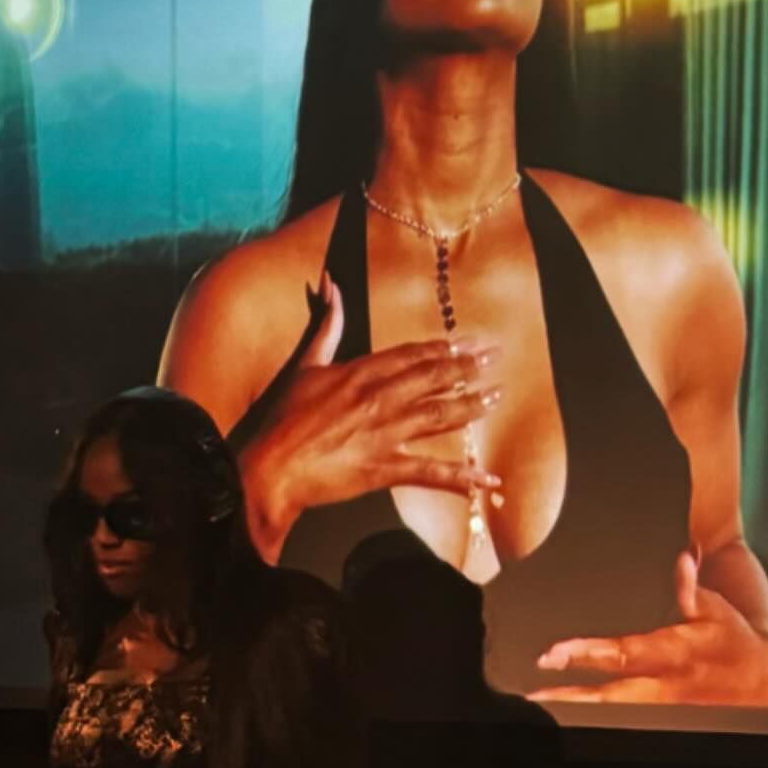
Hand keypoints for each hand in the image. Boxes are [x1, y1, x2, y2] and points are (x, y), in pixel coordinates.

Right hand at [238, 273, 503, 559]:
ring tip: (497, 397)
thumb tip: (330, 285)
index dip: (444, 348)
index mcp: (361, 372)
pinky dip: (462, 479)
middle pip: (433, 378)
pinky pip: (430, 472)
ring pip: (439, 416)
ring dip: (471, 406)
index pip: (412, 355)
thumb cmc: (284, 419)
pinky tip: (488, 482)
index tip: (468, 341)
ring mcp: (384, 434)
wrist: (271, 468)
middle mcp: (379, 399)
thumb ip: (326, 326)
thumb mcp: (305, 365)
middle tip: (497, 357)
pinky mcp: (384, 469)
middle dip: (468, 367)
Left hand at [529, 551, 767, 706]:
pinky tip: (567, 719)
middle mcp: (667, 687)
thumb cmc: (732, 639)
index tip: (555, 655)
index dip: (588, 655)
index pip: (626, 655)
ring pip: (616, 719)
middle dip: (572, 699)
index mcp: (676, 653)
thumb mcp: (715, 609)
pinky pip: (625, 726)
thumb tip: (683, 559)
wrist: (763, 680)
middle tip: (535, 696)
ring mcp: (665, 711)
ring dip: (578, 715)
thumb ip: (690, 589)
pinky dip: (595, 723)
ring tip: (541, 710)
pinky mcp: (665, 723)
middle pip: (612, 698)